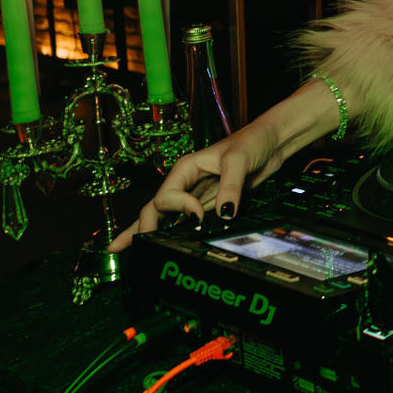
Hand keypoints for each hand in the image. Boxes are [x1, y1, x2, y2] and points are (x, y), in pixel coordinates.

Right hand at [106, 79, 342, 251]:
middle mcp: (185, 183)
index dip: (179, 209)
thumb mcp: (240, 160)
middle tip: (128, 249)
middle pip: (155, 208)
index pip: (167, 196)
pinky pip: (185, 221)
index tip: (198, 215)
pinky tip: (157, 245)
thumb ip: (230, 187)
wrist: (271, 142)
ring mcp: (195, 195)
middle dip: (141, 228)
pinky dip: (169, 232)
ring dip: (145, 232)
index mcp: (185, 169)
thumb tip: (224, 215)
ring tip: (121, 249)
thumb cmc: (253, 142)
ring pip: (164, 217)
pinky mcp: (209, 204)